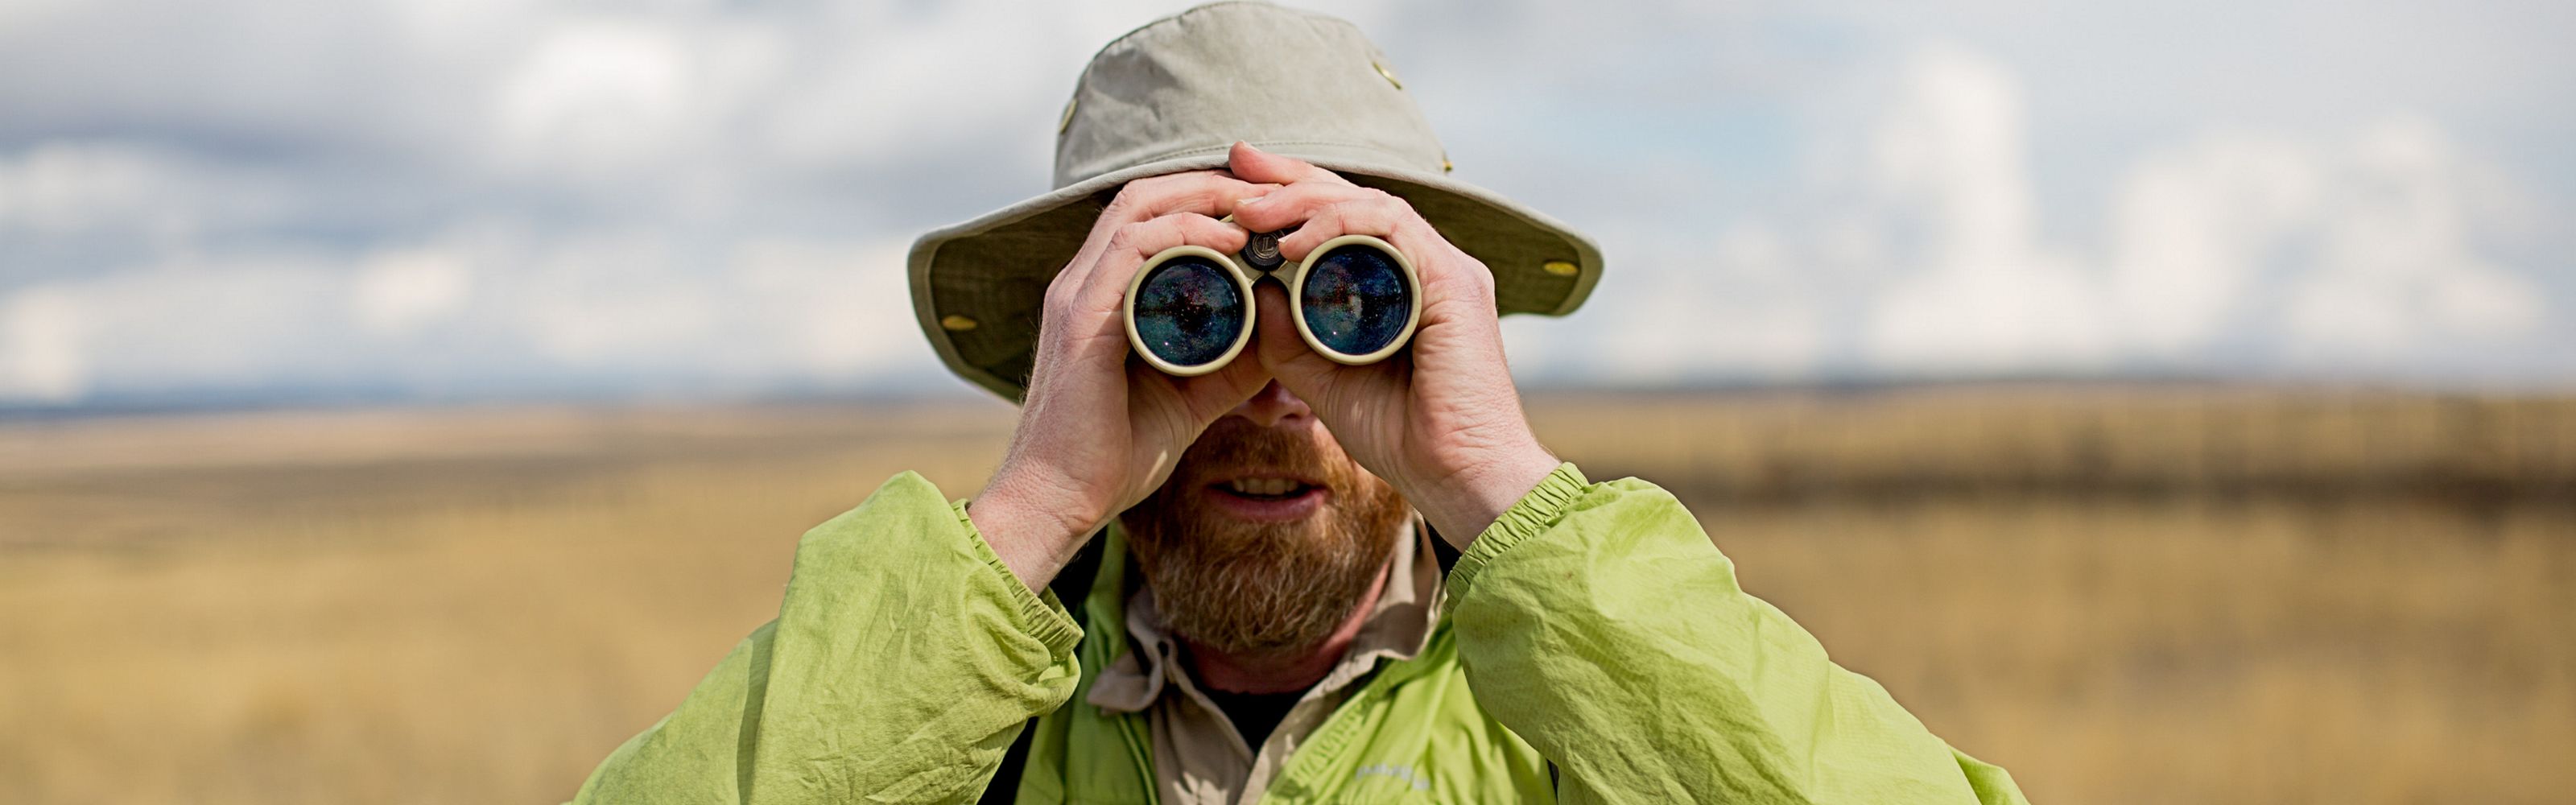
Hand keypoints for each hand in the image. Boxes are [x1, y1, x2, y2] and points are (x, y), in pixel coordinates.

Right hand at [972, 170, 1280, 589]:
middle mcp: (1083, 281)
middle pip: (1146, 195)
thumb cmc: (1115, 454)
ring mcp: (1076, 295)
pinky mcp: (1079, 319)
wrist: (1060, 504)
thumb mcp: (1193, 396)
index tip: (1268, 206)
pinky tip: (1231, 243)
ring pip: (1139, 208)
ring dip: (1205, 198)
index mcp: (1103, 293)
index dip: (1207, 197)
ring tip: (1261, 208)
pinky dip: (1184, 234)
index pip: (1151, 214)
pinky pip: (1131, 248)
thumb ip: (1233, 362)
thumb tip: (1284, 332)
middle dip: (1213, 183)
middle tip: (1273, 194)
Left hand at [1226, 143, 1559, 545]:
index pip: (1343, 220)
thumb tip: (1253, 287)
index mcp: (1401, 284)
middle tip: (1237, 161)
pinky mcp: (1454, 280)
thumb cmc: (1402, 437)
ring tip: (1251, 211)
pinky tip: (1292, 243)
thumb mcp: (1322, 381)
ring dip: (1305, 200)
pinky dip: (1338, 227)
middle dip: (1291, 176)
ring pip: (1370, 204)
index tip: (1238, 185)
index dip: (1292, 194)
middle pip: (1354, 198)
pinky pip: (1390, 229)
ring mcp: (1445, 269)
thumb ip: (1288, 337)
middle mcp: (1426, 266)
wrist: (1457, 477)